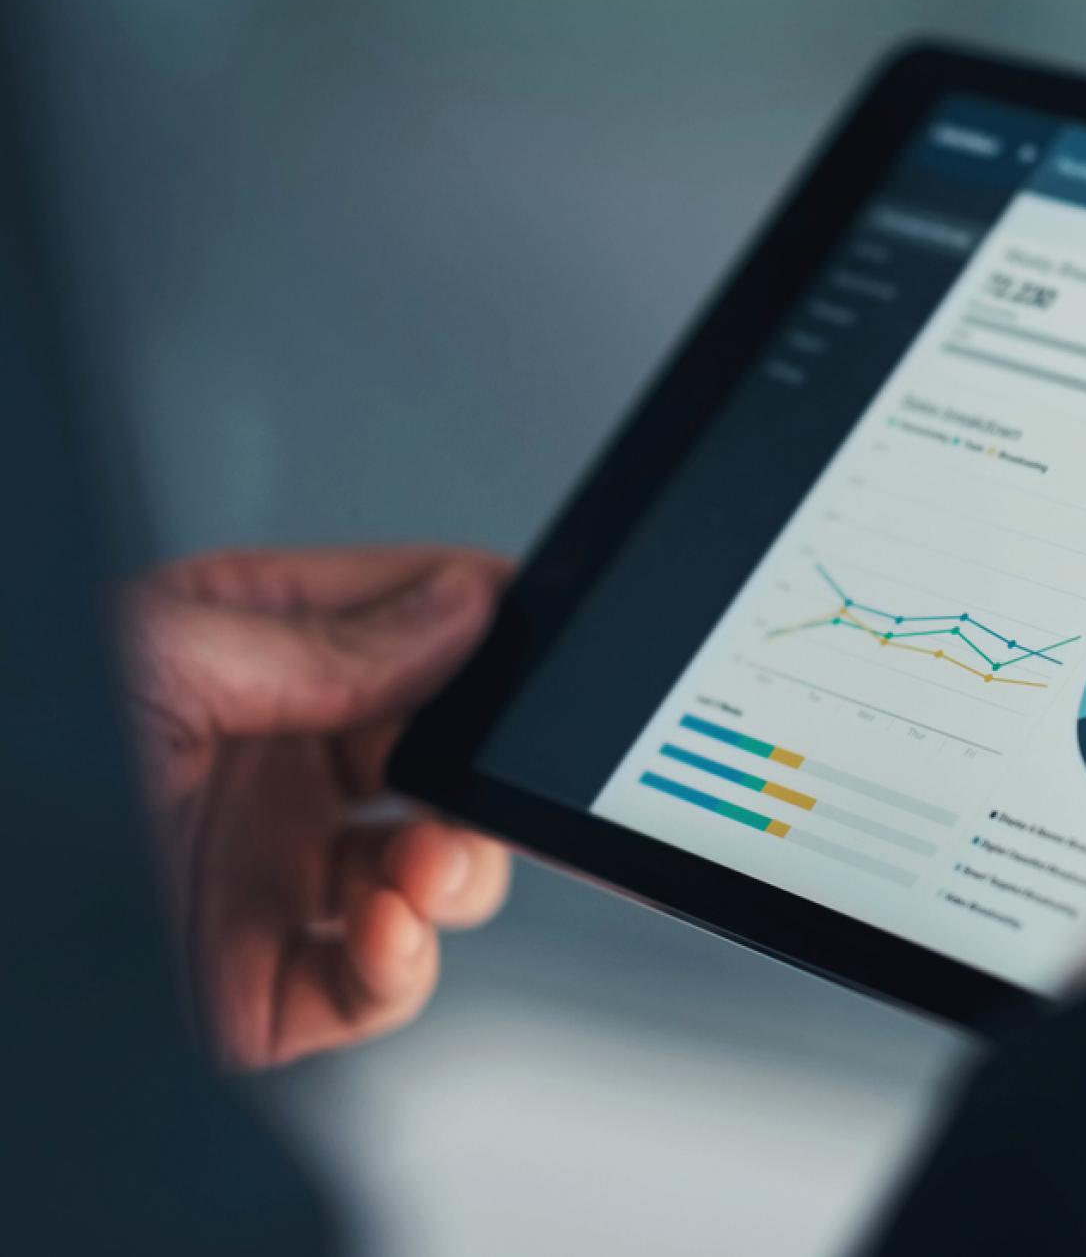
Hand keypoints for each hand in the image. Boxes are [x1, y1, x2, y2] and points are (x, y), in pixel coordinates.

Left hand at [124, 547, 513, 1069]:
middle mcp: (264, 766)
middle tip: (485, 768)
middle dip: (477, 763)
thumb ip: (327, 645)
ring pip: (427, 871)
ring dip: (454, 867)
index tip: (525, 626)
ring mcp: (266, 879)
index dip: (471, 619)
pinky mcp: (259, 988)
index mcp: (241, 657)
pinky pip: (374, 983)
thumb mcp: (165, 657)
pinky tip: (383, 932)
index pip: (396, 620)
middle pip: (434, 752)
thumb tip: (460, 607)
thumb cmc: (17, 736)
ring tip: (422, 860)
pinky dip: (405, 965)